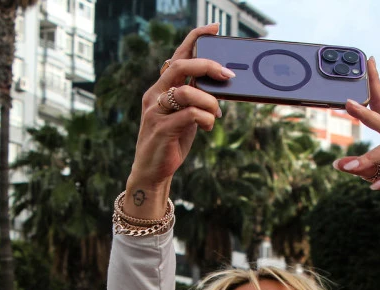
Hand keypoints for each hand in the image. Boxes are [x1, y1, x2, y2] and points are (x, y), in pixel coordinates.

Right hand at [127, 24, 231, 202]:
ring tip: (216, 113)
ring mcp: (155, 112)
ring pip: (187, 92)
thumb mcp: (184, 115)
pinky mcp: (161, 130)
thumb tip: (219, 83)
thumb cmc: (171, 141)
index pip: (177, 56)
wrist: (152, 172)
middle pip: (180, 67)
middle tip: (228, 75)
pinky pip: (189, 115)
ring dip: (209, 101)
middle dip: (207, 66)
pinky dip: (205, 118)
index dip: (194, 39)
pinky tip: (209, 126)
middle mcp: (154, 95)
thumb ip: (195, 98)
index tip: (213, 28)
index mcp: (160, 88)